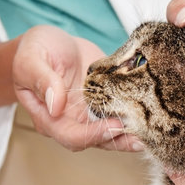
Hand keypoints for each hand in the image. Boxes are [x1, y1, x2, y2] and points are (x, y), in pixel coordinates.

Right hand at [12, 25, 142, 150]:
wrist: (52, 42)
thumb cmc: (35, 50)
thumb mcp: (31, 59)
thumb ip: (41, 80)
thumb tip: (56, 106)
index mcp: (49, 117)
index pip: (71, 136)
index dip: (93, 134)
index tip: (113, 125)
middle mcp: (71, 122)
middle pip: (96, 141)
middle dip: (119, 140)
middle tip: (141, 135)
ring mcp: (90, 115)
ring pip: (112, 134)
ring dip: (131, 135)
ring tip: (152, 132)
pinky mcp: (106, 104)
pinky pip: (120, 116)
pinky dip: (136, 119)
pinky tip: (152, 117)